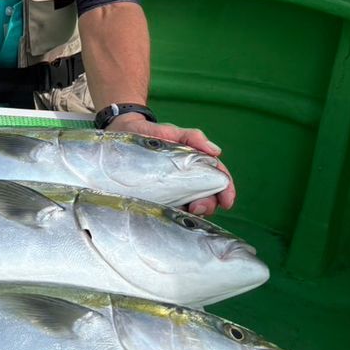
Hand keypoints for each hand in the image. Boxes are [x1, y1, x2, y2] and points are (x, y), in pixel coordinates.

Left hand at [108, 113, 235, 216]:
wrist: (122, 134)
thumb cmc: (151, 134)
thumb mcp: (172, 132)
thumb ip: (193, 137)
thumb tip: (216, 151)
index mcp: (196, 166)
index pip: (217, 179)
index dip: (226, 190)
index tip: (227, 201)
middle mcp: (187, 181)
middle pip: (207, 197)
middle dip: (209, 205)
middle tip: (198, 207)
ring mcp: (171, 192)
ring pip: (190, 207)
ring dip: (194, 213)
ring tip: (188, 210)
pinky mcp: (155, 199)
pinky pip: (168, 212)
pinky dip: (175, 216)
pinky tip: (172, 216)